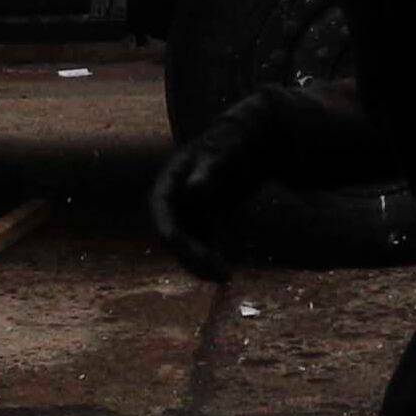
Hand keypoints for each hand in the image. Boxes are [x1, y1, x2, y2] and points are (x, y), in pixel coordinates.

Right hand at [148, 91, 301, 281]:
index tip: (178, 248)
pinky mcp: (207, 217)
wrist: (255, 139)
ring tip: (225, 277)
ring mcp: (191, 210)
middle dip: (190, 255)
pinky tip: (227, 272)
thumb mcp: (222, 152)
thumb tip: (192, 189)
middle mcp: (176, 199)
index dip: (167, 231)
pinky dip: (212, 256)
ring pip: (188, 244)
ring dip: (201, 262)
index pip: (161, 211)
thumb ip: (207, 170)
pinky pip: (204, 243)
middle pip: (174, 234)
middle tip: (214, 272)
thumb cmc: (235, 140)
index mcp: (170, 181)